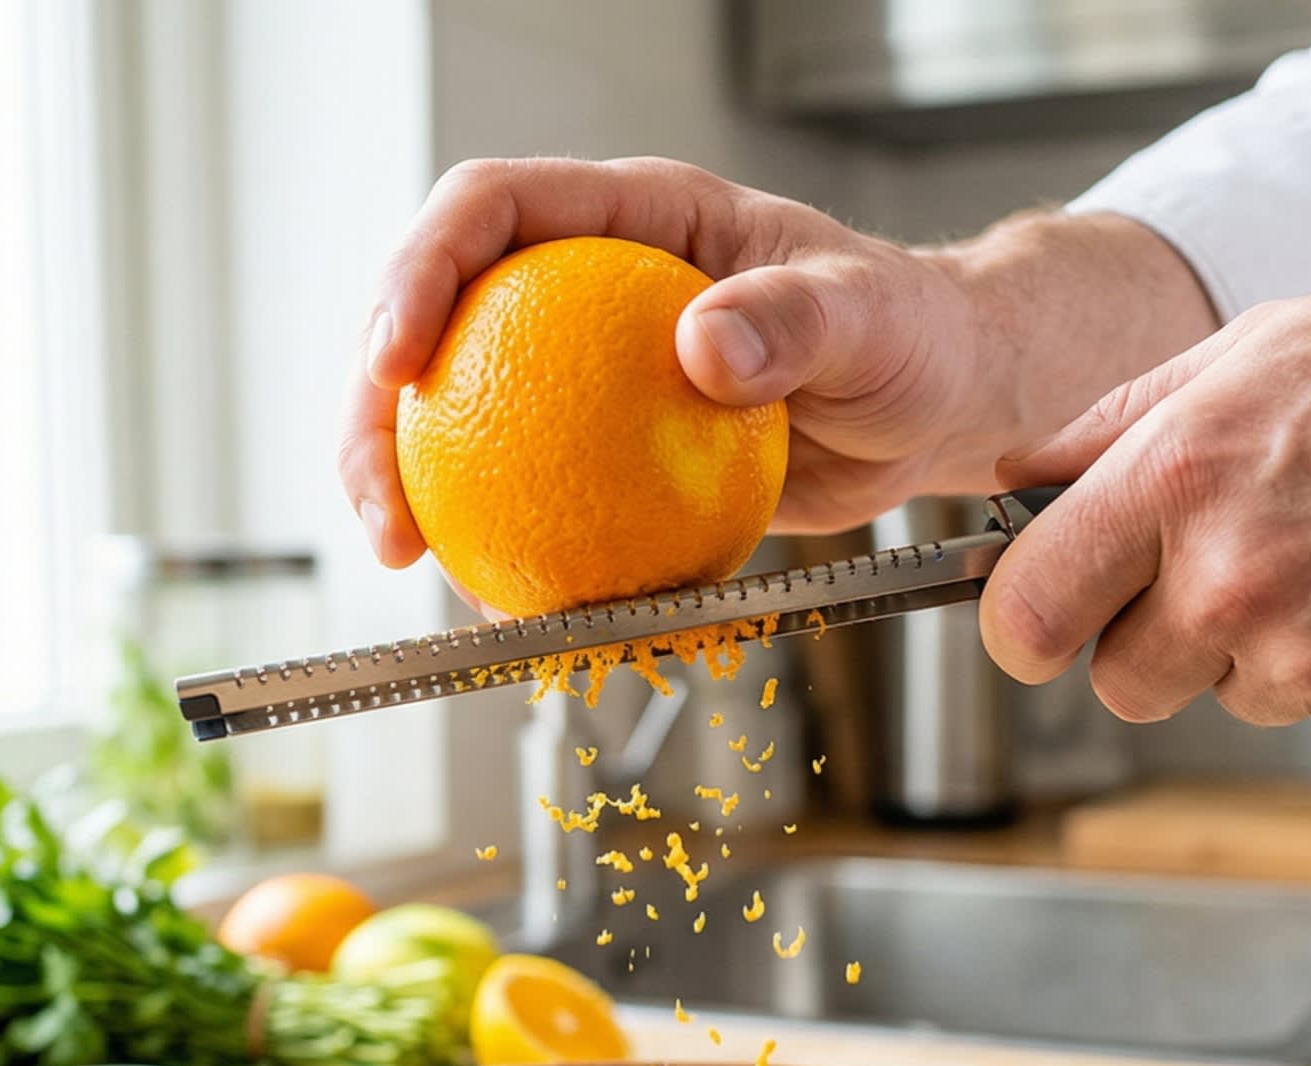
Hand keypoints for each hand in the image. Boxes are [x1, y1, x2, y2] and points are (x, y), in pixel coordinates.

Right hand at [340, 157, 1215, 567]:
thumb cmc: (911, 334)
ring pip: (463, 422)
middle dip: (376, 410)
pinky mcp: (607, 458)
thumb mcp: (869, 314)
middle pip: (437, 324)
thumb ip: (795, 318)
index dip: (421, 271)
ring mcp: (588, 378)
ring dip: (417, 493)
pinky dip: (511, 554)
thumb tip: (702, 350)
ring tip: (417, 562)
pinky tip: (510, 609)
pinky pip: (533, 502)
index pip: (492, 211)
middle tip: (382, 507)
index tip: (399, 360)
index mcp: (636, 223)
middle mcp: (589, 290)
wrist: (934, 405)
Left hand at [982, 273, 1310, 753]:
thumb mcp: (1258, 347)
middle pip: (1117, 679)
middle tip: (1228, 569)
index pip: (1025, 610)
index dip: (1022, 622)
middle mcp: (1230, 581)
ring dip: (1259, 648)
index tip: (1037, 620)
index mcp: (1179, 478)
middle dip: (1150, 639)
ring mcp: (1307, 660)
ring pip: (1221, 696)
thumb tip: (1018, 483)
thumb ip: (1116, 424)